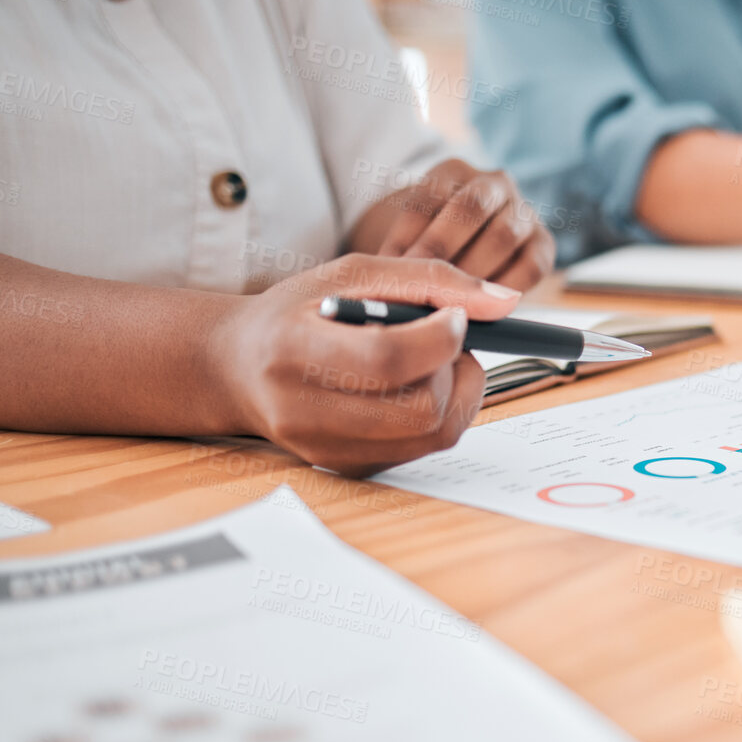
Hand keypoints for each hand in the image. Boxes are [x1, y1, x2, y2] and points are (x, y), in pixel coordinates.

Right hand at [212, 254, 521, 476]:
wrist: (237, 367)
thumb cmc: (298, 312)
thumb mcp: (352, 274)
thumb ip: (429, 279)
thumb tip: (505, 303)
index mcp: (295, 349)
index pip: (388, 358)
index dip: (441, 338)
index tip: (456, 318)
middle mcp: (303, 410)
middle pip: (421, 410)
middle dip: (455, 371)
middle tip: (450, 342)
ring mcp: (324, 449)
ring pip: (432, 436)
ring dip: (455, 395)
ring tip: (435, 362)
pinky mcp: (345, 467)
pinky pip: (419, 451)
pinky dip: (436, 416)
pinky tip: (413, 387)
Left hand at [359, 159, 556, 289]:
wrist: (466, 254)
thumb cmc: (428, 247)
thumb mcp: (410, 235)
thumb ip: (400, 252)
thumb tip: (386, 285)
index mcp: (454, 171)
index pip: (429, 195)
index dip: (408, 234)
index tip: (389, 268)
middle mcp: (495, 183)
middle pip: (470, 208)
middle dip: (441, 250)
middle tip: (419, 285)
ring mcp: (524, 212)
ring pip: (502, 236)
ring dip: (474, 272)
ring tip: (448, 302)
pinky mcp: (543, 246)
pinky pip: (529, 267)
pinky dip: (505, 289)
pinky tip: (481, 310)